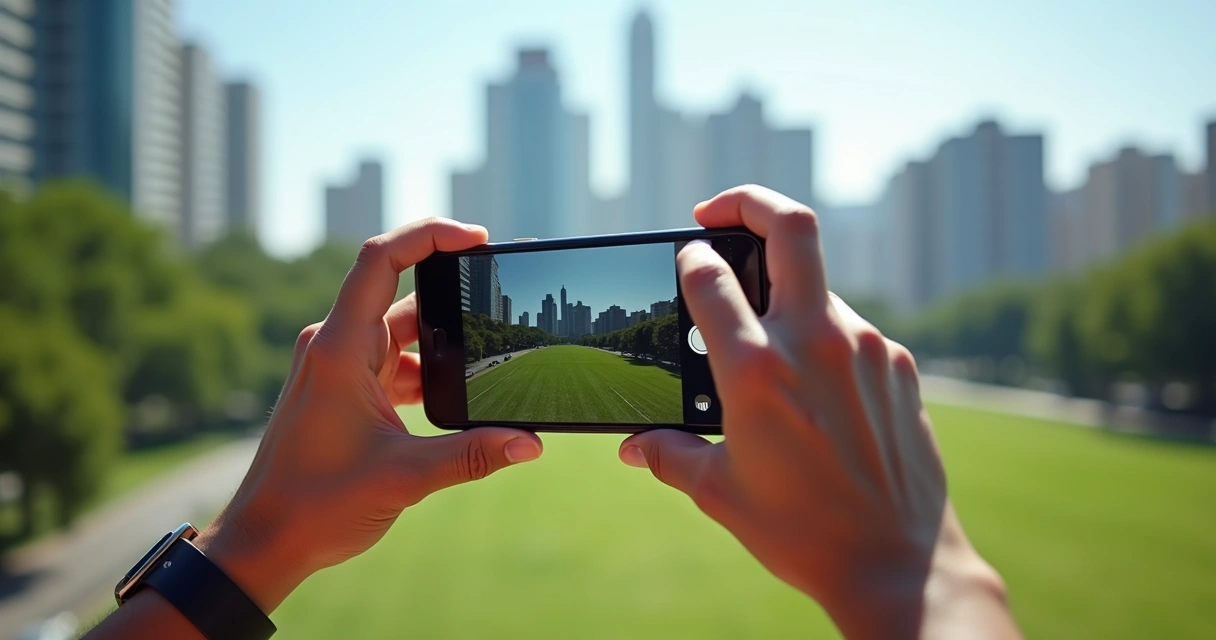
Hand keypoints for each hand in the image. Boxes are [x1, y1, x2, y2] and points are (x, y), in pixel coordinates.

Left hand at [193, 218, 543, 611]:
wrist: (266, 541)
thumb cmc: (316, 505)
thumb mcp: (404, 477)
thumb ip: (472, 455)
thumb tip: (531, 442)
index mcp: (340, 349)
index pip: (382, 260)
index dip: (430, 234)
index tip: (478, 238)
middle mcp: (336, 346)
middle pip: (400, 291)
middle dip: (452, 294)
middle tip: (500, 298)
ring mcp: (338, 366)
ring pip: (401, 331)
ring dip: (441, 343)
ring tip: (489, 358)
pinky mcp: (344, 388)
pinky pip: (392, 360)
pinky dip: (426, 370)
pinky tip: (457, 395)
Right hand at [618, 186, 1019, 638]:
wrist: (897, 563)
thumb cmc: (801, 532)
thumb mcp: (719, 493)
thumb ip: (669, 453)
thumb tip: (633, 445)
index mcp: (757, 371)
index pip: (711, 276)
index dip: (691, 258)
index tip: (688, 258)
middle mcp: (815, 343)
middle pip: (791, 227)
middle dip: (749, 201)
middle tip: (718, 211)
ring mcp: (865, 348)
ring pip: (820, 285)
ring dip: (787, 293)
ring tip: (769, 339)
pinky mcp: (898, 365)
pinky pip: (851, 330)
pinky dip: (824, 337)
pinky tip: (814, 384)